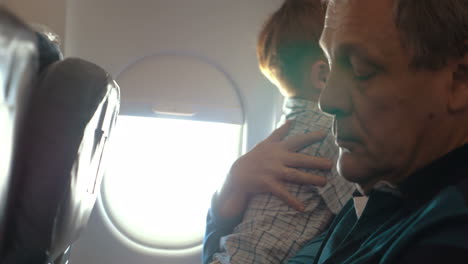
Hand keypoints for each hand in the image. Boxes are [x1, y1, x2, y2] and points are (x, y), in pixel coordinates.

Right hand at [215, 121, 331, 218]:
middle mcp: (277, 158)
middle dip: (316, 161)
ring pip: (294, 175)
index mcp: (278, 148)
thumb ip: (280, 132)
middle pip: (300, 159)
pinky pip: (282, 193)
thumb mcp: (266, 143)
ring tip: (324, 183)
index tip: (325, 134)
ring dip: (310, 179)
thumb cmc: (255, 157)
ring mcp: (273, 171)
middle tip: (330, 164)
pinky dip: (292, 201)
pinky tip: (302, 208)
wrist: (238, 174)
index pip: (296, 140)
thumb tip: (291, 120)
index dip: (310, 137)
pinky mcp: (268, 184)